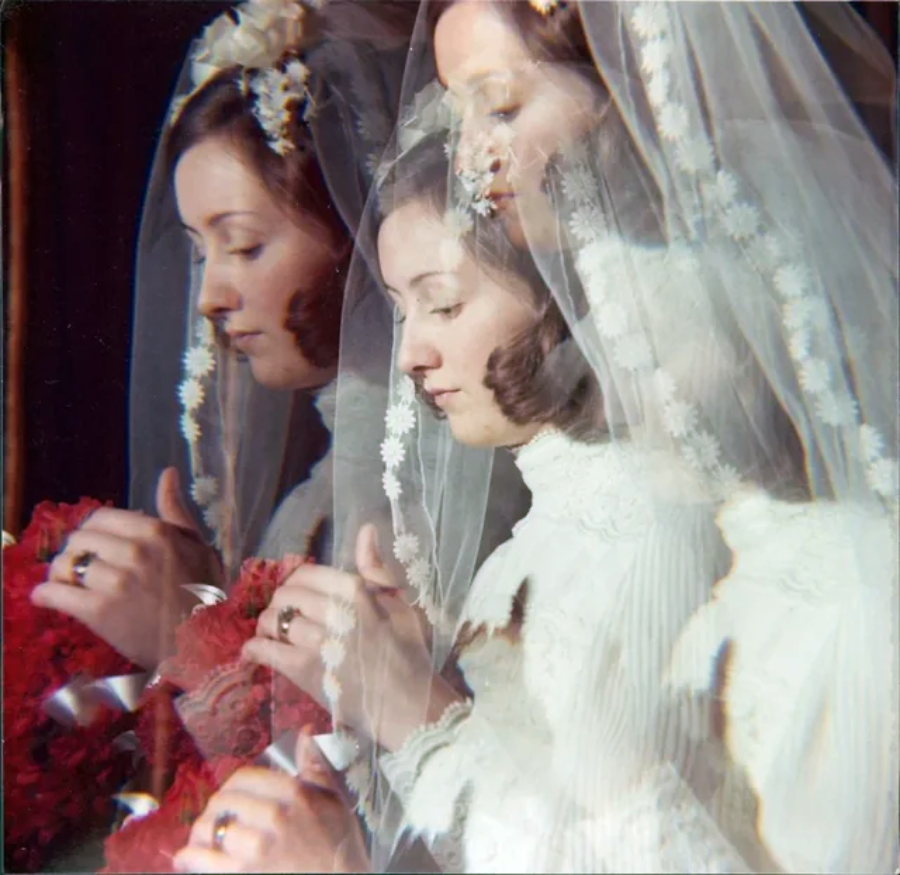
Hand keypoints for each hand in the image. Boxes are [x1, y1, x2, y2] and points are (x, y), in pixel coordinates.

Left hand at [31, 467, 223, 668]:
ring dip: (59, 574)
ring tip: (66, 584)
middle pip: (78, 539)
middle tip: (81, 568)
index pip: (100, 518)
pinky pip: (55, 593)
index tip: (97, 547)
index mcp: (156, 532)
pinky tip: (48, 598)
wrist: (202, 644)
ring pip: (65, 564)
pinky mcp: (100, 611)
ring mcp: (116, 581)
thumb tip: (167, 473)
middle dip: (75, 553)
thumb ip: (177, 511)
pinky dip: (44, 595)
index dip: (93, 532)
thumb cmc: (205, 594)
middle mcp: (135, 551)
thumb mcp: (199, 546)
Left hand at [173, 731, 368, 872]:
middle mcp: (272, 815)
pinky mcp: (242, 874)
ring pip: (209, 828)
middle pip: (223, 801)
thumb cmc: (338, 844)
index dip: (233, 785)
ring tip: (202, 837)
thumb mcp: (333, 799)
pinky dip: (189, 859)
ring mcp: (255, 847)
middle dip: (216, 808)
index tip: (233, 794)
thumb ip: (314, 765)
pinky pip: (203, 861)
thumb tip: (305, 731)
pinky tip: (186, 858)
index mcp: (292, 792)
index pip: (244, 777)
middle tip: (217, 817)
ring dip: (201, 833)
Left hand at [243, 524, 461, 751]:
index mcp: (358, 591)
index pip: (308, 574)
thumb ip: (377, 569)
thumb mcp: (401, 604)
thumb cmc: (409, 654)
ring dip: (266, 625)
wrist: (410, 706)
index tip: (298, 594)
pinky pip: (267, 650)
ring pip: (274, 620)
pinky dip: (254, 649)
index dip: (297, 582)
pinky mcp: (305, 672)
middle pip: (286, 595)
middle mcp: (335, 612)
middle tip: (284, 614)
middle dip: (279, 603)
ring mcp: (318, 642)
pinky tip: (253, 651)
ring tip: (270, 632)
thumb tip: (365, 529)